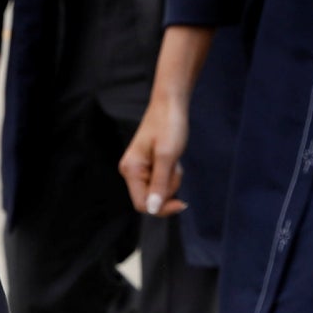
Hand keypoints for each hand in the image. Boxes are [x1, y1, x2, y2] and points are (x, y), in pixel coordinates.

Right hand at [119, 92, 189, 216]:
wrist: (170, 103)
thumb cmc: (168, 125)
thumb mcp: (167, 156)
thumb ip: (160, 184)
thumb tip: (152, 209)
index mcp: (130, 170)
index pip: (142, 204)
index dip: (162, 208)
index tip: (182, 202)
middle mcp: (130, 171)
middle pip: (151, 198)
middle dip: (168, 187)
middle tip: (174, 165)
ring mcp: (139, 169)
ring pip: (159, 190)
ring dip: (171, 178)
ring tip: (174, 158)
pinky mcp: (147, 165)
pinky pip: (161, 180)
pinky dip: (170, 173)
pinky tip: (172, 157)